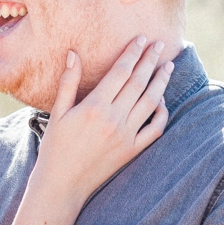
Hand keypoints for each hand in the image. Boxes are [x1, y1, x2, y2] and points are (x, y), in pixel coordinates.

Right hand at [37, 37, 172, 203]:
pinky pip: (154, 129)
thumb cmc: (55, 148)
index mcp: (94, 106)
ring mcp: (126, 135)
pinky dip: (162, 114)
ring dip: (161, 82)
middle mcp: (113, 119)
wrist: (62, 184)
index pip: (120, 72)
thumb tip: (73, 54)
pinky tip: (162, 101)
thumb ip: (68, 82)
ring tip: (168, 66)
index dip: (132, 53)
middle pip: (138, 82)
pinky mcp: (132, 150)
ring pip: (150, 102)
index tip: (142, 39)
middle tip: (160, 44)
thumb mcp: (58, 113)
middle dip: (150, 60)